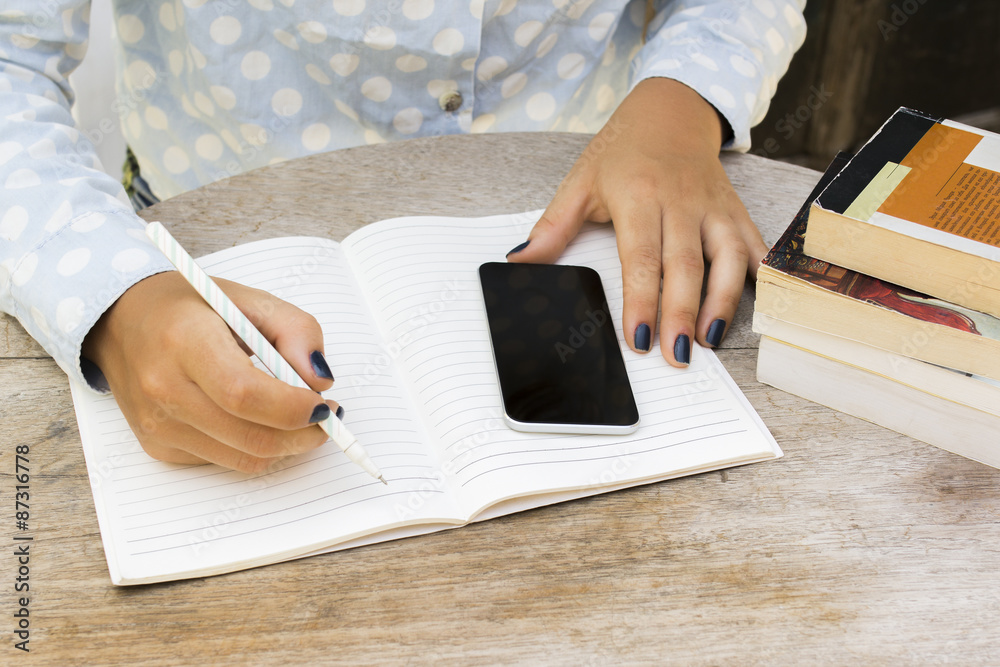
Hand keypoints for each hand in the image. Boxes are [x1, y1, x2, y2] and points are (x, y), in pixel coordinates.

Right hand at [82, 272, 337, 472]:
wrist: (123, 321)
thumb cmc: (192, 308)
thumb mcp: (250, 299)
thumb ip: (296, 331)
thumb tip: (320, 382)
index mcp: (184, 340)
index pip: (244, 393)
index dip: (293, 407)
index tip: (324, 404)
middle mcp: (163, 387)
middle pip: (250, 436)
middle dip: (302, 435)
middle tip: (326, 417)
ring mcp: (157, 424)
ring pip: (243, 458)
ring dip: (285, 445)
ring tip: (298, 416)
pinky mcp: (158, 447)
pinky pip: (224, 461)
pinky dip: (252, 446)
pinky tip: (254, 418)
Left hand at [507, 78, 767, 365]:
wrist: (670, 111)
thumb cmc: (622, 152)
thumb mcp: (580, 182)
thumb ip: (552, 228)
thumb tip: (519, 262)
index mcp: (639, 196)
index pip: (641, 257)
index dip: (642, 300)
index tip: (638, 338)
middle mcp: (681, 202)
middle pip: (686, 266)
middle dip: (682, 314)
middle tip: (677, 356)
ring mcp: (713, 206)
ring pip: (727, 258)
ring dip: (722, 303)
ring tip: (710, 341)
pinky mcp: (735, 209)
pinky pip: (753, 244)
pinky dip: (758, 275)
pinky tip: (754, 306)